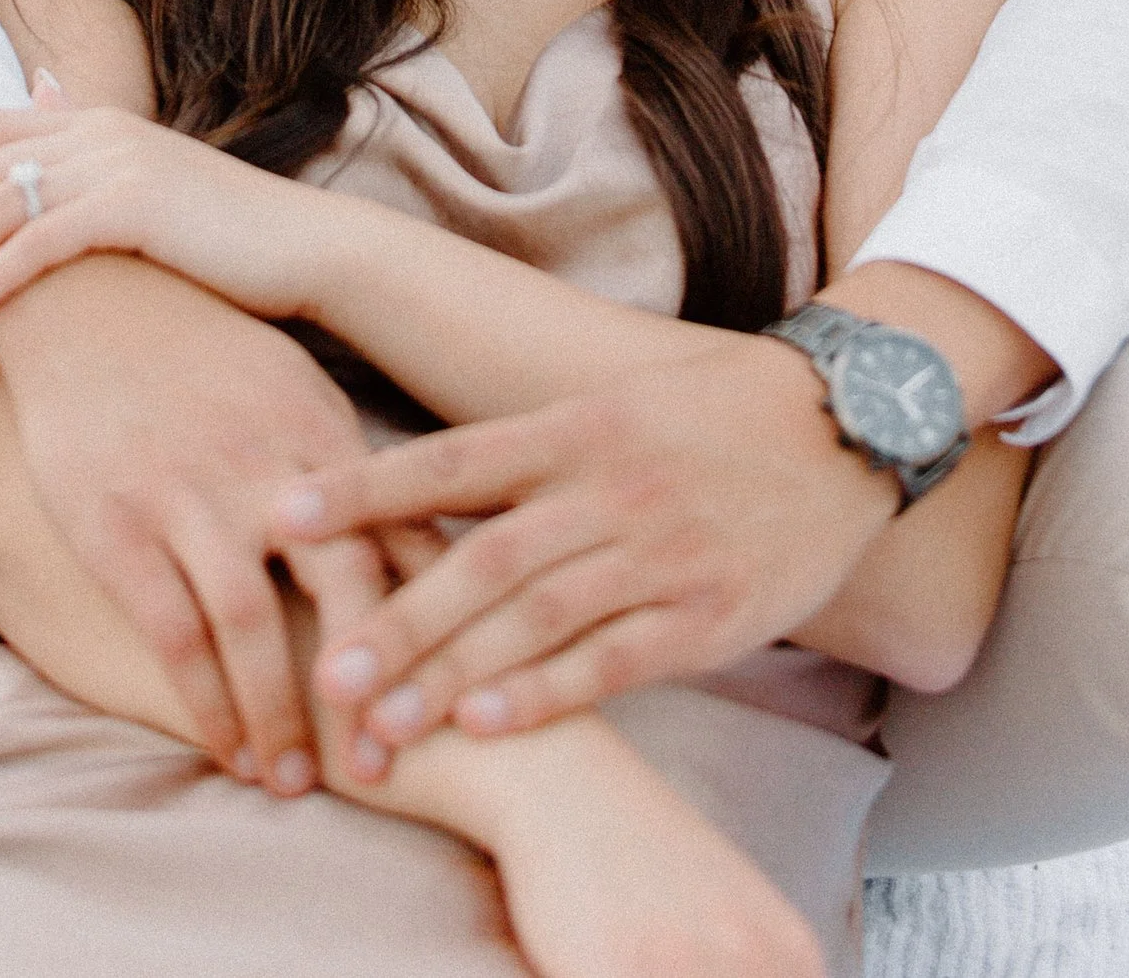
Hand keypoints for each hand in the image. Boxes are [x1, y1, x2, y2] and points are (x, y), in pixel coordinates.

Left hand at [0, 89, 323, 325]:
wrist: (307, 250)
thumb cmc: (232, 243)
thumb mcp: (155, 199)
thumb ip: (99, 185)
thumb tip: (52, 199)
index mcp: (103, 121)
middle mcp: (102, 131)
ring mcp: (116, 164)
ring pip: (0, 201)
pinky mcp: (132, 206)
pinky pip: (38, 239)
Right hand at [0, 249, 416, 792]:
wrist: (86, 300)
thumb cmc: (206, 353)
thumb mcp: (295, 390)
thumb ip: (356, 473)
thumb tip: (435, 549)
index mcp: (319, 429)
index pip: (397, 537)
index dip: (428, 625)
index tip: (452, 699)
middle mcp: (263, 463)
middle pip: (340, 586)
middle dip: (366, 687)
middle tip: (380, 770)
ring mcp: (187, 494)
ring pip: (249, 627)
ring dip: (276, 715)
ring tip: (291, 782)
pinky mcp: (116, 524)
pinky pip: (171, 633)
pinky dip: (203, 702)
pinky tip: (222, 746)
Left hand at [275, 330, 895, 751]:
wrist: (847, 421)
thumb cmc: (713, 414)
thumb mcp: (615, 404)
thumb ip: (530, 451)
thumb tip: (425, 488)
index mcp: (574, 428)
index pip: (447, 461)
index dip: (362, 491)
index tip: (282, 516)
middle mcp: (606, 486)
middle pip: (481, 560)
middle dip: (398, 619)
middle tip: (326, 672)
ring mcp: (657, 551)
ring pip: (536, 619)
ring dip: (452, 675)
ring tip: (382, 725)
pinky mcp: (707, 612)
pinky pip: (614, 660)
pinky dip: (547, 691)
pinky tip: (488, 720)